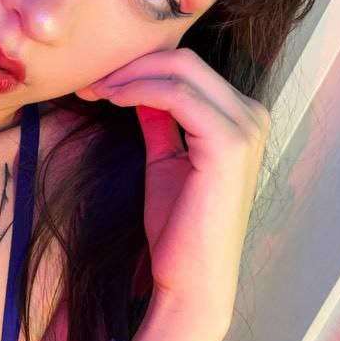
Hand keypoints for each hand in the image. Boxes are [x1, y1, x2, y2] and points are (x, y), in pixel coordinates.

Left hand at [76, 49, 270, 340]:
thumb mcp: (165, 159)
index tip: (97, 80)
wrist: (189, 280)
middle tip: (88, 81)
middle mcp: (251, 116)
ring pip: (180, 69)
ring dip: (129, 75)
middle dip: (130, 64)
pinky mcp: (229, 144)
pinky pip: (177, 95)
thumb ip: (160, 119)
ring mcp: (245, 128)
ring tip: (93, 90)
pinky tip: (111, 100)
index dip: (138, 66)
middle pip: (184, 60)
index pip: (187, 67)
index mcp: (240, 118)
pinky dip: (139, 89)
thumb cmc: (178, 227)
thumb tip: (136, 82)